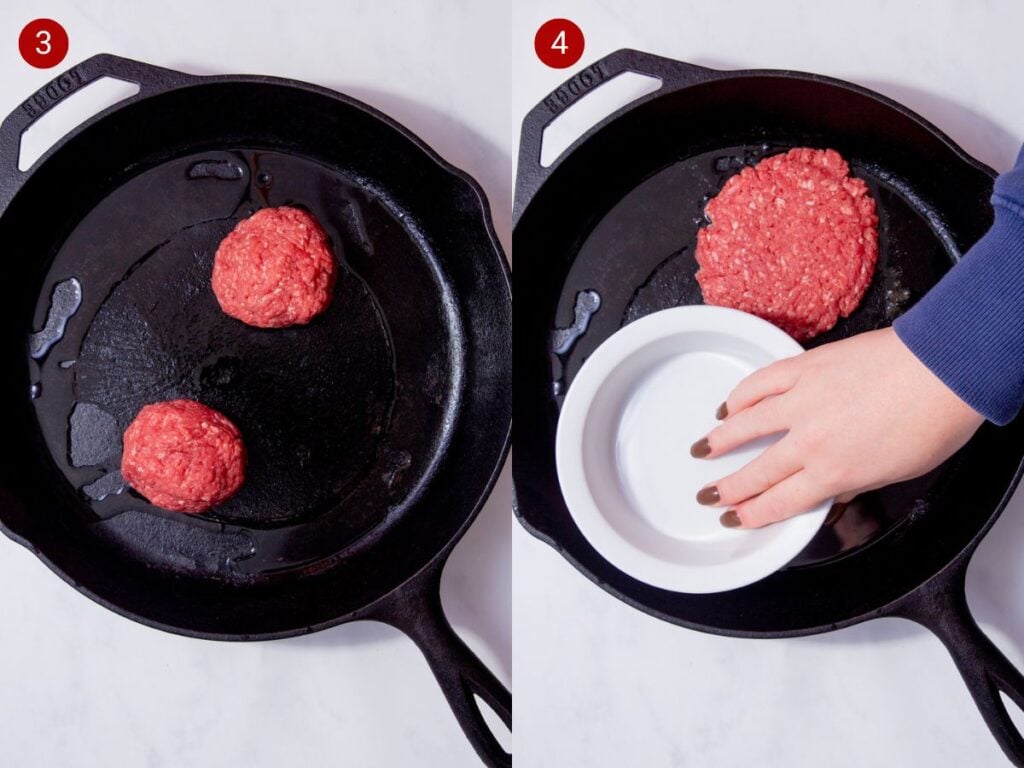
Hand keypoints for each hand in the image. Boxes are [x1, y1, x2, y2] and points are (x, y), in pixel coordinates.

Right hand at [690, 327, 983, 527]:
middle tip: (708, 494)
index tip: (736, 518)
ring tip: (703, 449)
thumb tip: (830, 492)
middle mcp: (811, 440)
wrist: (944, 369)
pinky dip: (740, 396)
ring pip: (747, 426)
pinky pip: (761, 384)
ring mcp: (803, 401)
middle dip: (728, 488)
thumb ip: (853, 483)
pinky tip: (729, 404)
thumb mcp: (893, 472)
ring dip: (721, 440)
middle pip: (757, 472)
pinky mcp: (805, 368)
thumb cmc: (932, 421)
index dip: (752, 514)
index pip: (780, 503)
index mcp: (834, 473)